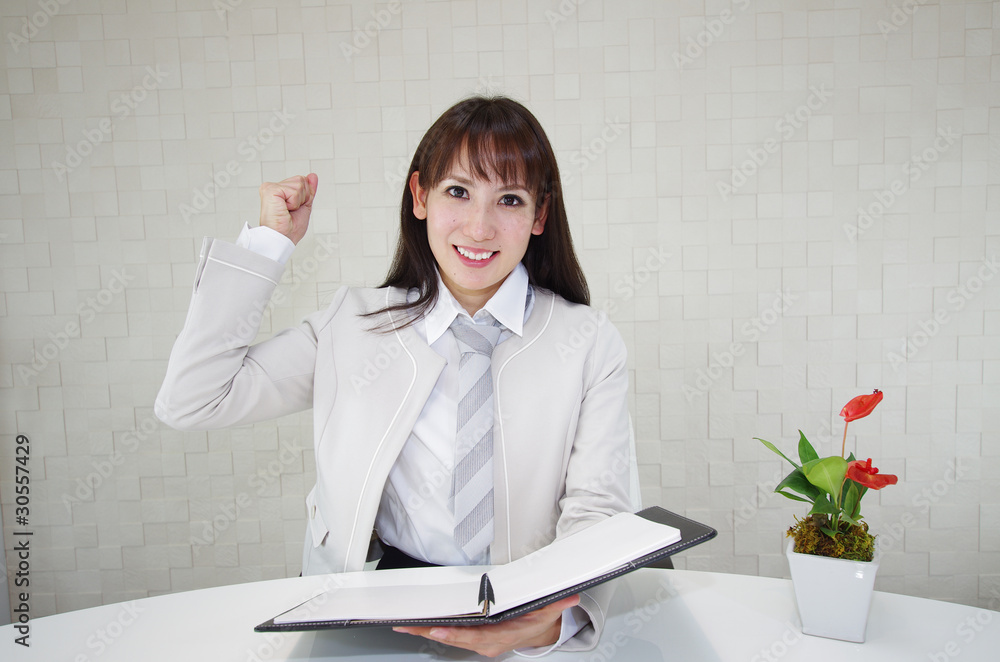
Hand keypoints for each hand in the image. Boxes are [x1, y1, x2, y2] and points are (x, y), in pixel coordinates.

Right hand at [258, 173, 317, 244]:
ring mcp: (270, 187)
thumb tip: (312, 175)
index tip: (294, 209)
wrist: (282, 239)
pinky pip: (294, 191)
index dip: (305, 196)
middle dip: (302, 198)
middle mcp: (273, 187)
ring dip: (298, 201)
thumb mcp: (304, 205)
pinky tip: (284, 209)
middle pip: (301, 180)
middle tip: (290, 211)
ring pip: (299, 184)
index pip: (301, 181)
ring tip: (286, 211)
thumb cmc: (289, 228)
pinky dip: (294, 203)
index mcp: (279, 190)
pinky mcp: (271, 190)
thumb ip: (308, 190)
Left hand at [393, 594, 579, 657]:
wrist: (538, 634)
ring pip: (447, 637)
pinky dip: (431, 628)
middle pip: (454, 638)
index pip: (476, 637)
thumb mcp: (549, 612)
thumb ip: (557, 604)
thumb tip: (568, 596)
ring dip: (425, 630)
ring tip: (404, 623)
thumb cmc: (537, 622)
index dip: (457, 634)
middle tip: (409, 624)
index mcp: (501, 637)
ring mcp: (477, 640)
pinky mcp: (471, 636)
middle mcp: (486, 642)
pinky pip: (448, 633)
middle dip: (430, 631)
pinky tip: (416, 624)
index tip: (440, 628)